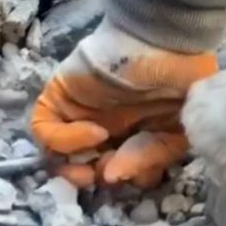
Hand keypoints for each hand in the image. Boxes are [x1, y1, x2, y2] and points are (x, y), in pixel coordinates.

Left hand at [30, 21, 217, 188]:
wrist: (166, 45)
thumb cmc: (180, 88)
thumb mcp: (176, 134)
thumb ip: (148, 159)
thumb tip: (110, 178)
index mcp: (135, 138)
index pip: (121, 173)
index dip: (126, 179)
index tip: (137, 174)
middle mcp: (105, 130)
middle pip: (86, 168)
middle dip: (97, 177)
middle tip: (110, 173)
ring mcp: (79, 116)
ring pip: (56, 156)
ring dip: (72, 170)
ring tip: (91, 168)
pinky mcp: (58, 99)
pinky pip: (44, 130)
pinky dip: (65, 140)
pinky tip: (95, 132)